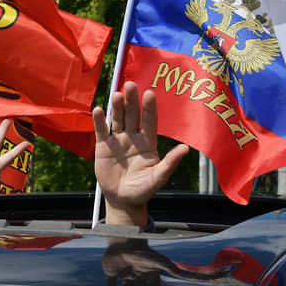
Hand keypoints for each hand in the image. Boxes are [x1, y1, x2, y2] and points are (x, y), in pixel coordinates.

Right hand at [93, 81, 187, 225]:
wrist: (123, 200)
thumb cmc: (143, 190)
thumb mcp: (158, 178)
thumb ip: (170, 163)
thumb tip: (185, 149)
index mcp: (148, 142)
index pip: (149, 121)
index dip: (149, 108)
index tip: (149, 94)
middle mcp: (134, 137)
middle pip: (133, 115)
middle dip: (132, 100)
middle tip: (131, 85)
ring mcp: (118, 140)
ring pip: (118, 119)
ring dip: (117, 107)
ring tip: (117, 95)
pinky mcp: (103, 146)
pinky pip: (102, 131)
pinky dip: (100, 121)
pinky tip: (99, 110)